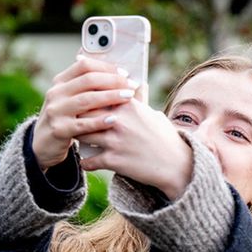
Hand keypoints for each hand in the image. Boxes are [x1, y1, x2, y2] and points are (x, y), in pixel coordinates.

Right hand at [31, 55, 140, 169]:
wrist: (43, 145)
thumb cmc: (67, 120)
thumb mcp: (71, 100)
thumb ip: (88, 88)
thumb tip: (119, 74)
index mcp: (60, 82)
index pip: (84, 65)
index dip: (106, 67)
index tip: (125, 73)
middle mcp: (56, 93)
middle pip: (88, 80)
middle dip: (113, 81)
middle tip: (131, 86)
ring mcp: (56, 111)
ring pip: (86, 100)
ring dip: (110, 97)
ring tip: (128, 97)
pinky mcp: (59, 130)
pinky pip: (83, 124)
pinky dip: (99, 121)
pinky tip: (114, 119)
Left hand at [76, 86, 195, 199]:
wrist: (177, 166)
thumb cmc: (166, 138)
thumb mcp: (154, 114)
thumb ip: (141, 100)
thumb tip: (139, 84)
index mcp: (128, 105)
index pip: (97, 92)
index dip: (86, 96)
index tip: (80, 99)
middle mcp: (119, 120)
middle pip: (84, 112)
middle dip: (77, 115)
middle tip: (74, 119)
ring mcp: (114, 141)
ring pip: (81, 135)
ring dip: (78, 137)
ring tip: (78, 139)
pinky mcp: (113, 160)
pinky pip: (88, 161)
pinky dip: (86, 162)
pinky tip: (87, 162)